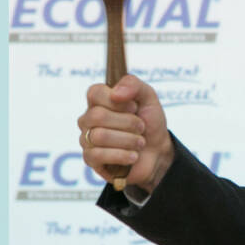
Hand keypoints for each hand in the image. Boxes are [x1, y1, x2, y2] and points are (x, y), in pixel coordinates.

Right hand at [78, 74, 174, 193]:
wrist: (158, 151)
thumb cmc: (149, 122)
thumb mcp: (148, 97)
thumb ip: (133, 85)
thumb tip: (114, 93)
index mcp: (99, 101)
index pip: (95, 93)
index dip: (118, 101)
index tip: (134, 107)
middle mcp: (88, 119)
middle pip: (97, 116)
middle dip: (128, 122)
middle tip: (141, 127)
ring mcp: (86, 139)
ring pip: (100, 136)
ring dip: (128, 140)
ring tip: (140, 143)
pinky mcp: (90, 159)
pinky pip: (98, 155)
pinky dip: (122, 155)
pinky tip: (133, 156)